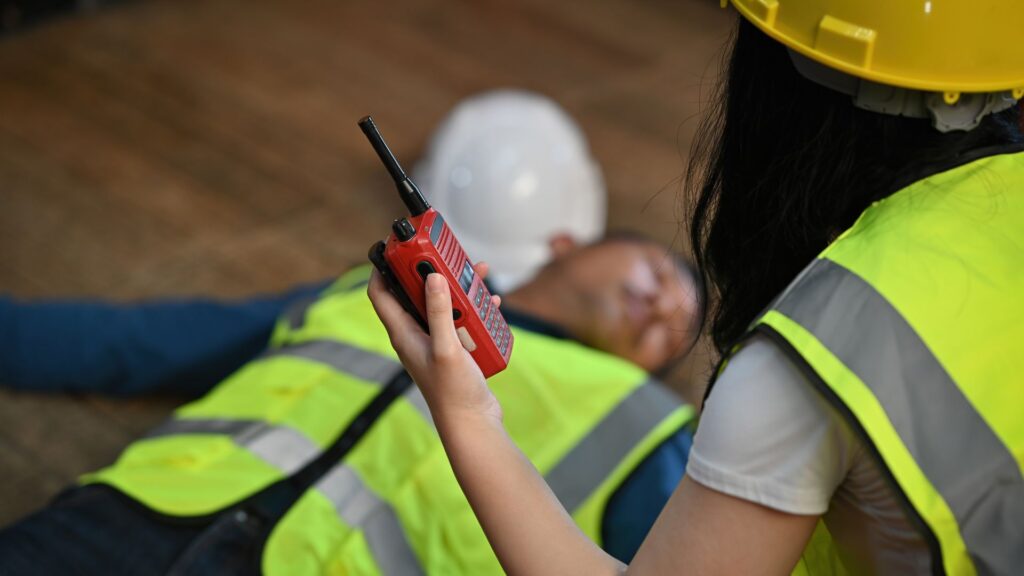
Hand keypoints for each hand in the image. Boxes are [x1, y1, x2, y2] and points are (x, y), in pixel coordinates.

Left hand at [368, 267, 502, 425]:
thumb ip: (440, 312)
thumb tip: (432, 276)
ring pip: (442, 303)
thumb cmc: (453, 393)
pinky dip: (473, 308)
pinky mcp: (453, 348)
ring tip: (477, 272)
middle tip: (445, 252)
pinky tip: (490, 301)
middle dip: (430, 270)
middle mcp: (414, 335)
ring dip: (458, 287)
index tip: (395, 245)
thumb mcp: (447, 348)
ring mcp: (434, 341)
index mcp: (403, 333)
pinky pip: (460, 319)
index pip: (381, 293)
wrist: (472, 424)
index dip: (383, 267)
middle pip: (415, 292)